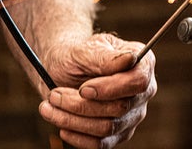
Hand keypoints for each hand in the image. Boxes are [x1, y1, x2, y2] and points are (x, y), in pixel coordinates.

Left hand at [38, 33, 156, 148]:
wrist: (62, 70)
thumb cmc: (75, 56)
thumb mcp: (85, 50)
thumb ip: (106, 57)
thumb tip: (131, 59)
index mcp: (142, 64)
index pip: (138, 81)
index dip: (112, 88)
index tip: (83, 90)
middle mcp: (142, 91)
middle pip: (120, 107)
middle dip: (82, 104)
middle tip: (54, 95)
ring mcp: (132, 114)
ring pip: (107, 127)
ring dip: (73, 120)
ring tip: (49, 107)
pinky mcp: (118, 133)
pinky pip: (100, 144)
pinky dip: (77, 137)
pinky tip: (62, 126)